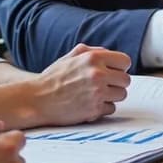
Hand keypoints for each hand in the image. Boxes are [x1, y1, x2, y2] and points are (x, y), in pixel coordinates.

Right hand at [0, 47, 131, 127]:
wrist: (36, 99)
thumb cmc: (53, 78)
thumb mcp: (71, 57)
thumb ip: (93, 52)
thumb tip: (111, 54)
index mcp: (93, 58)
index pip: (125, 61)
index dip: (119, 68)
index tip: (112, 72)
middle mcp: (97, 74)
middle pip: (126, 80)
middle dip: (116, 83)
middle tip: (103, 86)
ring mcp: (97, 93)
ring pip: (121, 95)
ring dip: (111, 96)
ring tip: (94, 95)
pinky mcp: (94, 110)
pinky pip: (111, 109)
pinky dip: (102, 108)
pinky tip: (89, 104)